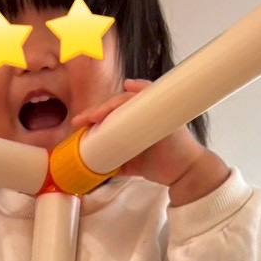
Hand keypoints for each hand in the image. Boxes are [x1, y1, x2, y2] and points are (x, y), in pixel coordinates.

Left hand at [69, 80, 229, 203]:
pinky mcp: (165, 111)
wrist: (182, 173)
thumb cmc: (159, 164)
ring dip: (110, 105)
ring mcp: (154, 108)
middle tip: (80, 121)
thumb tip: (91, 168)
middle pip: (116, 104)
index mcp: (133, 120)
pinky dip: (140, 88)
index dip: (93, 115)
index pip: (111, 112)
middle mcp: (143, 111)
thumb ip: (114, 160)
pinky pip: (152, 94)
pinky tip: (129, 86)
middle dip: (96, 111)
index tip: (78, 124)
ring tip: (95, 115)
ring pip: (128, 100)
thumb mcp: (130, 163)